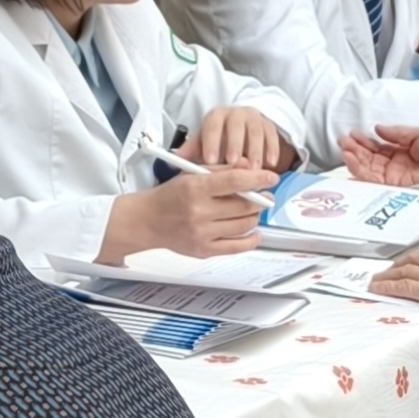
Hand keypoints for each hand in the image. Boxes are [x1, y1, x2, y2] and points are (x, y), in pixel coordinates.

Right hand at [102, 162, 275, 260]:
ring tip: (254, 210)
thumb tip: (249, 167)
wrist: (147, 221)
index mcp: (195, 188)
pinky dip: (251, 240)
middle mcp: (198, 212)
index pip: (234, 181)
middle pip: (243, 206)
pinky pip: (236, 247)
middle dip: (260, 199)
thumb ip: (221, 170)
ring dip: (254, 216)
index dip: (258, 178)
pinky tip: (255, 232)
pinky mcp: (203, 250)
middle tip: (264, 196)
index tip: (271, 177)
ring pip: (243, 225)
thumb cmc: (169, 195)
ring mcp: (201, 233)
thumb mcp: (191, 174)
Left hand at [181, 104, 295, 172]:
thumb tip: (174, 160)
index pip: (212, 126)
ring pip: (255, 132)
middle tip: (234, 163)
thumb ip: (192, 150)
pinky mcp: (268, 125)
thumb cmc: (219, 137)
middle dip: (235, 145)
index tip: (210, 160)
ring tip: (254, 169)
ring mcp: (254, 118)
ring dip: (255, 150)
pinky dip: (272, 149)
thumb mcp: (204, 140)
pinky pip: (272, 135)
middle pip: (236, 126)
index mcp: (216, 116)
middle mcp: (236, 114)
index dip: (211, 142)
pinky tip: (272, 163)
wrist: (241, 123)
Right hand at [341, 125, 418, 184]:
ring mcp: (395, 180)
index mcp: (403, 155)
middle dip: (355, 149)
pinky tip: (352, 161)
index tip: (354, 134)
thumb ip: (399, 133)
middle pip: (370, 159)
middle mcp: (397, 169)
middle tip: (343, 140)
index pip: (378, 149)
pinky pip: (373, 182)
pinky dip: (360, 172)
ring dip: (354, 159)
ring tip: (344, 148)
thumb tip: (379, 129)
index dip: (365, 141)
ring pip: (368, 170)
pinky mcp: (395, 190)